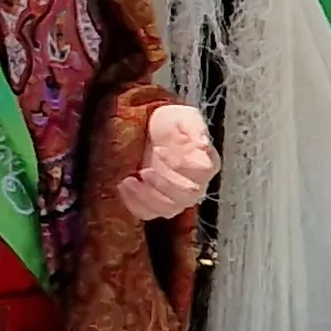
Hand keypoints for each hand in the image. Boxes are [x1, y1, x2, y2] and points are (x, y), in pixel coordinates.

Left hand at [114, 104, 216, 220]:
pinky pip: (148, 213)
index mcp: (206, 162)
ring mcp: (175, 196)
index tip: (159, 149)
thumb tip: (203, 143)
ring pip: (169, 209)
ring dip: (147, 197)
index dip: (180, 163)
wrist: (149, 128)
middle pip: (188, 195)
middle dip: (164, 184)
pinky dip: (134, 204)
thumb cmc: (170, 124)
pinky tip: (123, 186)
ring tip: (129, 180)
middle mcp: (195, 183)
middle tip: (144, 170)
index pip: (202, 171)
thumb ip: (195, 128)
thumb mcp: (184, 117)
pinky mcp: (155, 202)